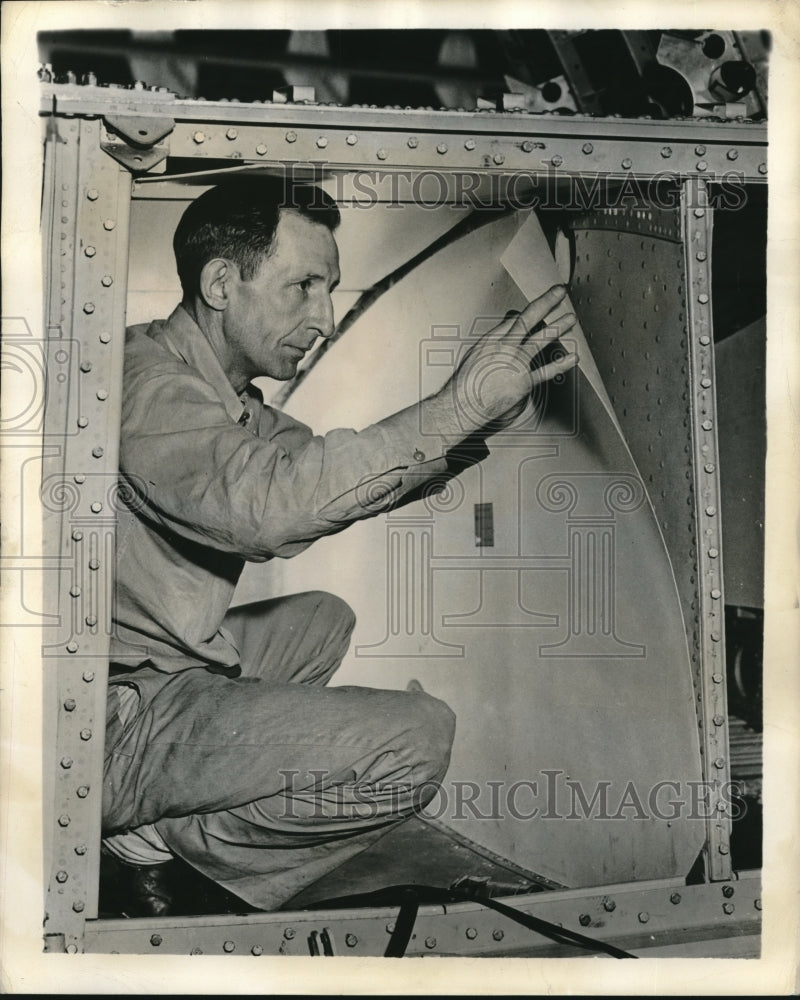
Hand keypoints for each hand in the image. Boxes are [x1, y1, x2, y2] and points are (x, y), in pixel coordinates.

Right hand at [441, 284, 578, 434]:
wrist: (461, 407)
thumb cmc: (465, 386)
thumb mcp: (474, 355)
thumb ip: (493, 342)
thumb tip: (506, 332)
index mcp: (491, 339)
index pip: (515, 319)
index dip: (532, 309)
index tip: (544, 301)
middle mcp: (504, 347)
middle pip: (528, 318)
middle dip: (546, 302)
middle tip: (559, 292)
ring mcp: (515, 363)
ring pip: (540, 339)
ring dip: (558, 326)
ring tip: (570, 319)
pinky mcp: (523, 382)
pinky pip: (546, 371)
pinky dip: (560, 364)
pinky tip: (572, 358)